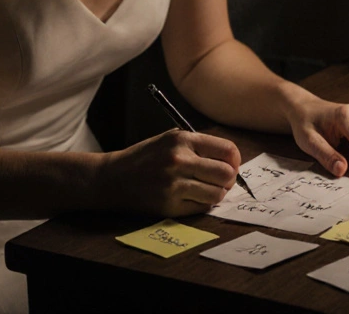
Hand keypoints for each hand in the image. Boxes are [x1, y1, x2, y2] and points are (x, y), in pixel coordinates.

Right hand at [99, 129, 240, 216]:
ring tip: (205, 189)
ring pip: (217, 194)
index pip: (227, 150)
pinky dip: (202, 204)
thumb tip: (231, 160)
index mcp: (182, 140)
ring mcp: (174, 185)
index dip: (235, 160)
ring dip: (216, 194)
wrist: (113, 178)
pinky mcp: (169, 206)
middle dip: (228, 180)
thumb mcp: (170, 139)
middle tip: (221, 181)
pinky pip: (201, 208)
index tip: (231, 165)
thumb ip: (199, 146)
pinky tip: (191, 197)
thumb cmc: (146, 157)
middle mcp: (179, 160)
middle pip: (226, 174)